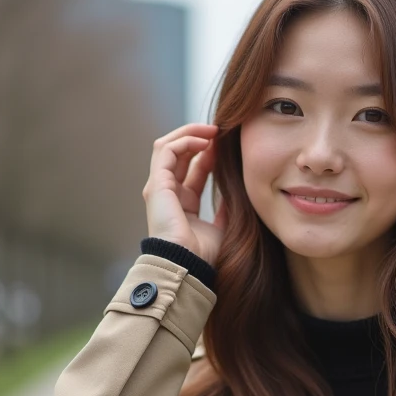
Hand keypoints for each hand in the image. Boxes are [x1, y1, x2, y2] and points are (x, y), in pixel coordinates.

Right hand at [142, 123, 227, 266]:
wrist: (188, 266)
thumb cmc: (203, 255)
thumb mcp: (222, 227)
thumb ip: (226, 209)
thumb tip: (238, 193)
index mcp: (182, 204)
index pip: (192, 170)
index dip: (209, 154)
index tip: (226, 146)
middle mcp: (167, 193)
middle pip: (178, 154)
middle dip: (198, 137)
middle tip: (220, 130)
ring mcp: (159, 188)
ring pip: (168, 146)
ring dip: (190, 133)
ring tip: (212, 130)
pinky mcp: (157, 184)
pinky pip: (166, 151)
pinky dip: (185, 140)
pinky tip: (205, 141)